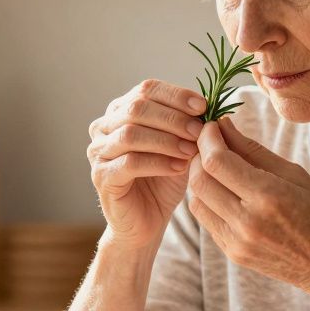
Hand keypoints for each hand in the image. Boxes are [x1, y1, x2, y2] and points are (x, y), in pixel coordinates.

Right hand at [88, 80, 206, 250]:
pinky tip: (178, 168)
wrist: (146, 222)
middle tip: (199, 131)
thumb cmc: (163, 181)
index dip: (176, 95)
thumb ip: (188, 125)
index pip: (146, 89)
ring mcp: (98, 151)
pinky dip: (158, 163)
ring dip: (166, 140)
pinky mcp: (102, 177)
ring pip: (131, 134)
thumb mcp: (180, 146)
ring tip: (192, 151)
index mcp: (121, 110)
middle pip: (137, 108)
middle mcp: (104, 126)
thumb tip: (211, 104)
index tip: (203, 106)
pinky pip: (129, 163)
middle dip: (173, 118)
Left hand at [187, 116, 309, 299]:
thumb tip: (223, 125)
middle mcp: (247, 223)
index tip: (211, 126)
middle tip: (209, 142)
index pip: (217, 162)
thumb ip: (253, 150)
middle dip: (198, 155)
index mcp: (268, 197)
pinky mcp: (233, 254)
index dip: (207, 139)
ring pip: (196, 201)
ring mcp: (237, 243)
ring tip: (215, 165)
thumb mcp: (295, 174)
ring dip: (198, 178)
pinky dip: (207, 199)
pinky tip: (223, 189)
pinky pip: (206, 220)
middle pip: (200, 181)